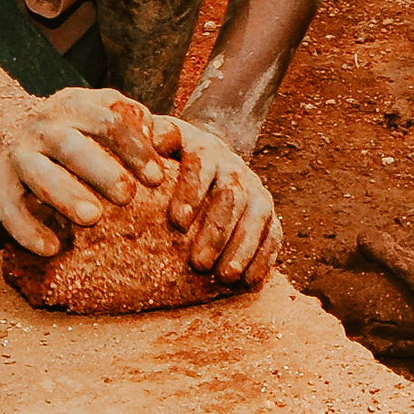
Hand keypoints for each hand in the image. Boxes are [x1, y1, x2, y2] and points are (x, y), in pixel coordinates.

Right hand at [0, 87, 176, 255]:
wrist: (9, 128)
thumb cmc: (79, 131)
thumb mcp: (105, 115)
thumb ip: (138, 124)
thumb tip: (170, 137)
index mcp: (74, 106)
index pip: (108, 121)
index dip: (134, 148)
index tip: (157, 178)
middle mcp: (42, 126)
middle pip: (71, 145)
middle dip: (99, 170)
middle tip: (127, 196)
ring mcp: (17, 153)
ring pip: (36, 172)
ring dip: (63, 195)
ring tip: (91, 218)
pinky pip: (6, 207)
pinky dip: (26, 229)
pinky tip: (51, 249)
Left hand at [157, 117, 284, 283]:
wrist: (204, 157)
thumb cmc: (167, 158)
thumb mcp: (155, 141)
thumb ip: (148, 137)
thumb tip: (140, 133)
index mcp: (204, 148)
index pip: (202, 164)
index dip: (192, 192)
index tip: (178, 222)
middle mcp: (233, 168)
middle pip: (232, 196)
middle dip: (217, 231)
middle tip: (198, 263)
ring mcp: (255, 190)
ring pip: (257, 216)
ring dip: (243, 248)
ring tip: (225, 276)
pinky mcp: (268, 213)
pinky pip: (273, 234)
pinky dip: (263, 257)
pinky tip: (249, 281)